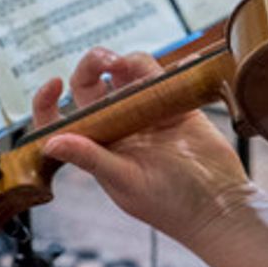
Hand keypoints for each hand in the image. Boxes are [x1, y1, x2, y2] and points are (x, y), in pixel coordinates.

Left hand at [31, 48, 254, 245]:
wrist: (218, 204)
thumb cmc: (170, 204)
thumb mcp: (126, 181)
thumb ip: (91, 159)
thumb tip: (52, 142)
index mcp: (98, 148)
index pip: (61, 121)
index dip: (48, 103)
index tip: (53, 85)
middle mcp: (117, 127)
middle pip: (91, 85)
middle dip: (92, 65)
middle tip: (108, 62)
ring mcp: (145, 113)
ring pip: (126, 73)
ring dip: (126, 61)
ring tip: (133, 64)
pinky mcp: (174, 104)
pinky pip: (161, 76)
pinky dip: (159, 66)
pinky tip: (165, 68)